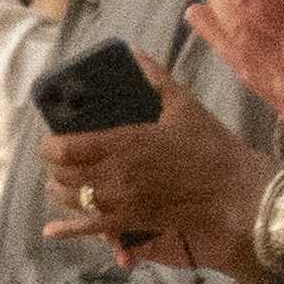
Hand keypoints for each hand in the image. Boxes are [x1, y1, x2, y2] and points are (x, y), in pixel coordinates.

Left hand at [39, 50, 279, 275]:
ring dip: (60, 190)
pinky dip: (68, 230)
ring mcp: (122, 202)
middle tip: (61, 158)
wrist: (234, 190)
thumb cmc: (211, 147)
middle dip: (56, 165)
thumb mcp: (184, 104)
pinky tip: (52, 231)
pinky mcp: (132, 223)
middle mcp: (117, 174)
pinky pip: (91, 229)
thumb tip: (134, 52)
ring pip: (73, 199)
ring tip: (60, 182)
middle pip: (64, 173)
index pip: (66, 147)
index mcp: (125, 142)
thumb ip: (155, 77)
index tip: (52, 139)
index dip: (50, 144)